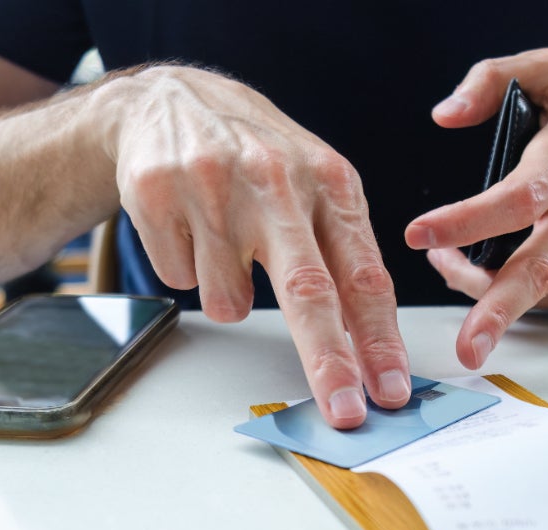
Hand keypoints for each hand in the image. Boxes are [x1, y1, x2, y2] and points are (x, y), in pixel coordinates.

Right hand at [101, 66, 410, 427]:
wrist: (170, 100)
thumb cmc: (257, 157)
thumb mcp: (317, 186)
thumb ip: (343, 256)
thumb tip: (365, 346)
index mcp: (330, 181)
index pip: (364, 275)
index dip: (379, 341)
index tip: (391, 391)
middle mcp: (276, 181)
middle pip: (308, 290)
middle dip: (329, 361)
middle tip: (343, 411)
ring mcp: (213, 186)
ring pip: (228, 300)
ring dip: (228, 293)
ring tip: (225, 242)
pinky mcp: (157, 195)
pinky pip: (181, 280)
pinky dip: (188, 268)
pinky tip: (190, 227)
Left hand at [406, 49, 547, 369]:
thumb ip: (492, 78)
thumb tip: (445, 114)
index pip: (521, 195)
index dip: (469, 219)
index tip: (421, 234)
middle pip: (539, 267)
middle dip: (497, 310)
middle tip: (465, 347)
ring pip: (534, 289)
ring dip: (481, 292)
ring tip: (447, 264)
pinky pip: (545, 297)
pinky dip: (508, 293)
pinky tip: (487, 272)